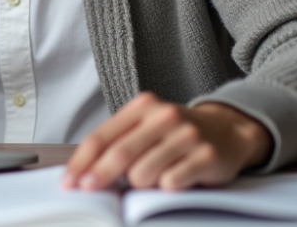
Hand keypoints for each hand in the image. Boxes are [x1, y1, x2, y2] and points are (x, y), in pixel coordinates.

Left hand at [61, 92, 272, 190]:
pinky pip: (171, 182)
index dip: (81, 162)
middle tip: (89, 190)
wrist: (228, 130)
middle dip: (100, 176)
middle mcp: (164, 116)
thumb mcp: (146, 126)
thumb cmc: (176, 132)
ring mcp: (186, 135)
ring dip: (141, 184)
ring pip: (144, 173)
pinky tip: (176, 178)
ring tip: (155, 176)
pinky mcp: (206, 156)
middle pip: (119, 154)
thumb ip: (118, 141)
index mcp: (143, 106)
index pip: (102, 137)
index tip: (69, 181)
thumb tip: (85, 171)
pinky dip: (167, 187)